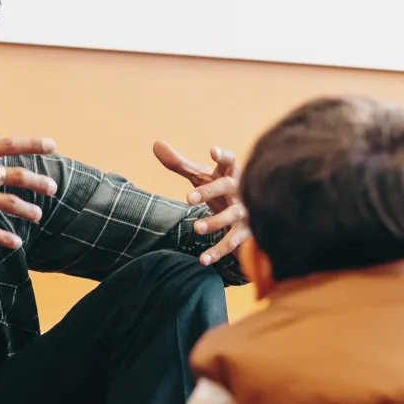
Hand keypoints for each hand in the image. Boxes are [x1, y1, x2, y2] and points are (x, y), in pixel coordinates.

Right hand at [0, 129, 59, 248]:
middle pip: (16, 176)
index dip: (33, 144)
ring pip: (8, 203)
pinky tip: (16, 243)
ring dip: (27, 209)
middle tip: (53, 187)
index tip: (52, 145)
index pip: (8, 145)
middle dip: (38, 182)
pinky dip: (4, 237)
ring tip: (38, 214)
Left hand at [154, 141, 249, 264]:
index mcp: (229, 173)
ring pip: (231, 216)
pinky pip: (233, 242)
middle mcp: (240, 190)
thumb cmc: (219, 189)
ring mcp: (245, 211)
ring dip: (215, 222)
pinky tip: (203, 260)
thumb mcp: (200, 176)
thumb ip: (179, 163)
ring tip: (195, 228)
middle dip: (208, 192)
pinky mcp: (246, 232)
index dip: (223, 155)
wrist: (248, 213)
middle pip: (226, 187)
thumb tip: (156, 144)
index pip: (229, 160)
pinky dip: (218, 252)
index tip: (213, 151)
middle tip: (188, 198)